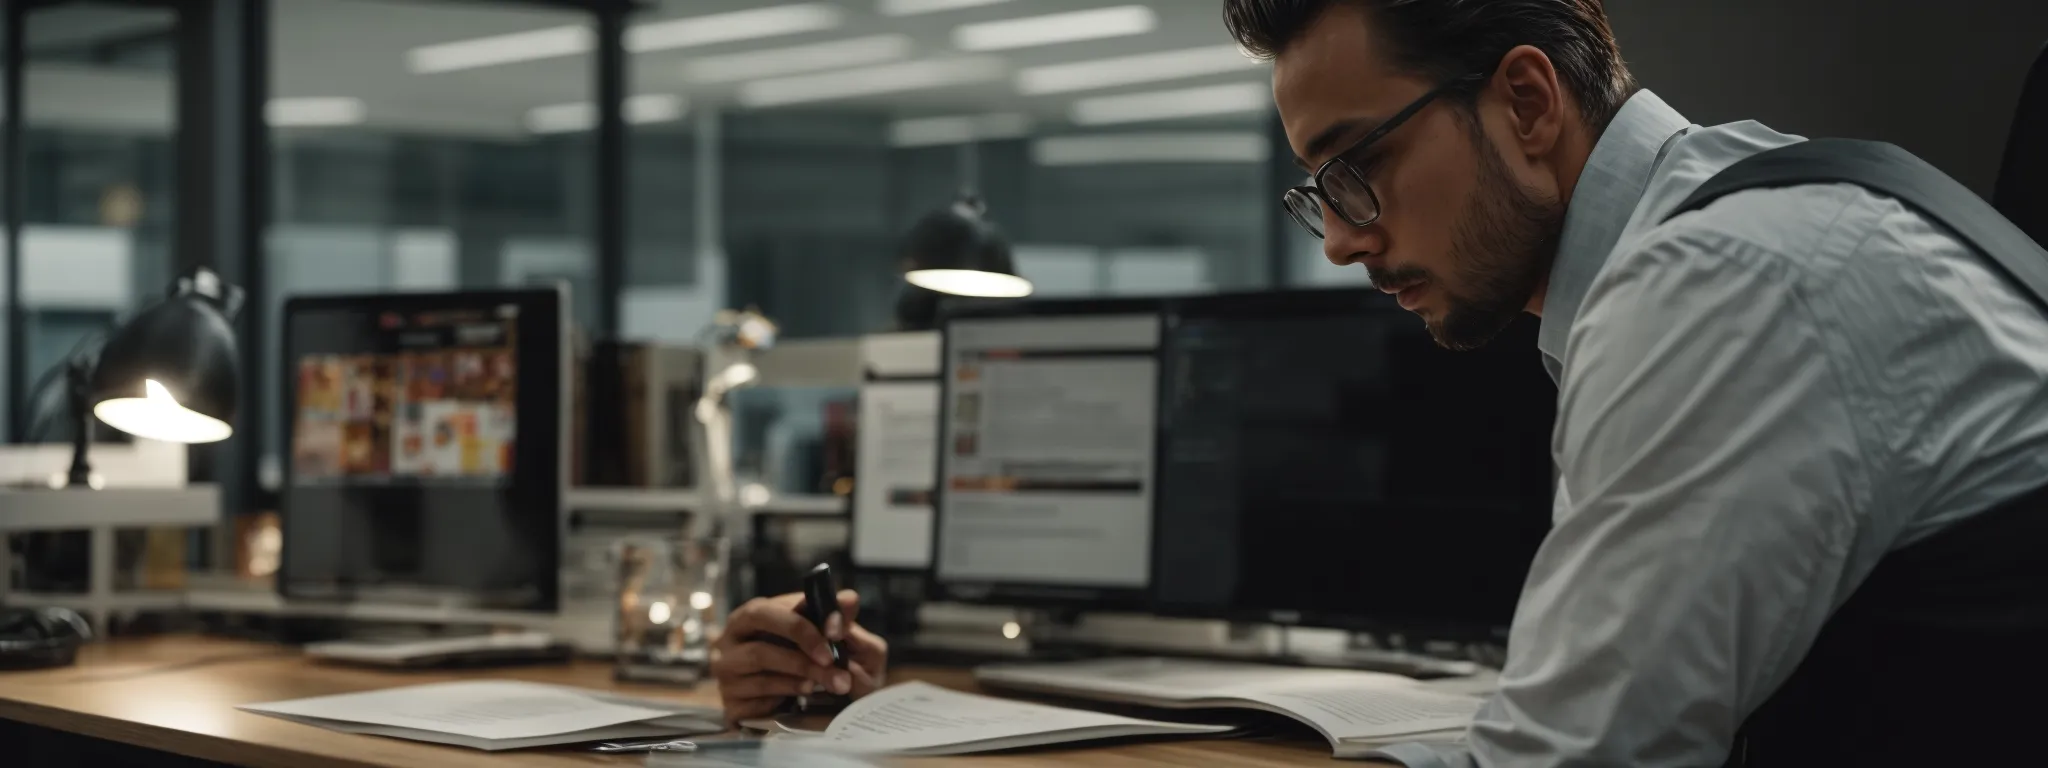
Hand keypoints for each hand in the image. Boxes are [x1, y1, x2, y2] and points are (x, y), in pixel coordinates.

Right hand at [710, 589, 888, 724]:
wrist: (784, 695)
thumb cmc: (796, 651)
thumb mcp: (816, 629)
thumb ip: (831, 614)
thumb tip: (850, 598)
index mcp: (746, 617)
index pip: (766, 612)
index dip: (799, 624)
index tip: (835, 631)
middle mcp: (727, 644)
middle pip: (759, 649)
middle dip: (801, 656)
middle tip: (832, 661)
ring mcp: (726, 676)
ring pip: (761, 676)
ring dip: (801, 676)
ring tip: (831, 680)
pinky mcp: (731, 705)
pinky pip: (758, 701)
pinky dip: (787, 695)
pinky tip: (807, 694)